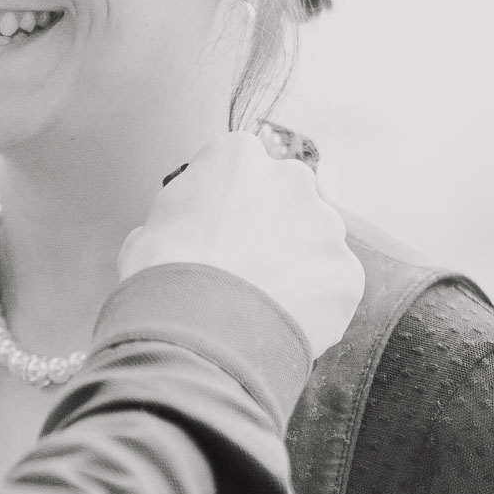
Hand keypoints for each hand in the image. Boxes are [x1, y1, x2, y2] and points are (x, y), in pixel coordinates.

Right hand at [117, 131, 362, 357]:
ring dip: (296, 266)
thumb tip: (180, 233)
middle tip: (245, 268)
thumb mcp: (147, 233)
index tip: (221, 228)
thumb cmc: (163, 279)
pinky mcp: (346, 272)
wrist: (197, 335)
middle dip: (272, 227)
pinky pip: (332, 286)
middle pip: (287, 198)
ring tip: (262, 305)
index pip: (242, 165)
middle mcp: (289, 179)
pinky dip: (315, 305)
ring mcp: (325, 226)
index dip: (230, 201)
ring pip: (315, 242)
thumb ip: (178, 218)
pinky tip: (282, 324)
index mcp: (236, 158)